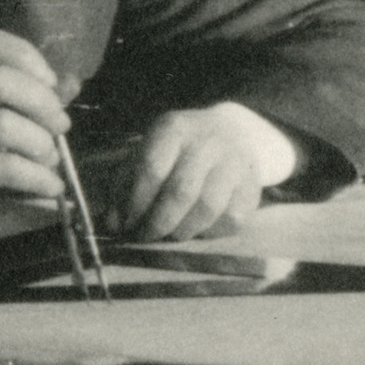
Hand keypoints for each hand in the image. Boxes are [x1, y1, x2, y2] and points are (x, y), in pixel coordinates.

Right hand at [0, 28, 68, 247]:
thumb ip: (24, 96)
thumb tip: (73, 82)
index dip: (27, 58)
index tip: (51, 84)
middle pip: (0, 79)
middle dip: (42, 101)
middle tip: (60, 124)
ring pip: (4, 123)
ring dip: (40, 142)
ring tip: (50, 157)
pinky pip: (4, 166)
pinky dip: (37, 176)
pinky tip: (50, 184)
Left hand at [116, 102, 298, 240]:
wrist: (235, 132)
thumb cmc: (179, 148)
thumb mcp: (148, 150)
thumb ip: (125, 184)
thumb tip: (112, 223)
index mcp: (175, 128)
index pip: (151, 168)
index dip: (135, 202)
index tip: (124, 223)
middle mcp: (208, 141)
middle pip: (180, 192)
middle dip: (157, 222)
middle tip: (143, 236)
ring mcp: (235, 164)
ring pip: (206, 209)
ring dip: (181, 231)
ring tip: (168, 234)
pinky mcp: (252, 187)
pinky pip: (229, 220)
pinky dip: (208, 232)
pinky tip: (195, 228)